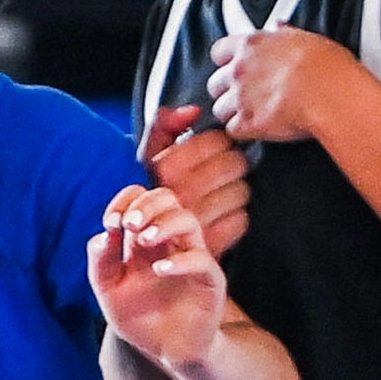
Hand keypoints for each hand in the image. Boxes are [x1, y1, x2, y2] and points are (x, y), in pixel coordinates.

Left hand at [91, 186, 232, 372]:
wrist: (167, 353)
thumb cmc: (140, 320)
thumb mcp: (109, 292)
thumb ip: (101, 263)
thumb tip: (104, 234)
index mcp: (145, 240)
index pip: (141, 199)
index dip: (125, 201)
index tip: (111, 221)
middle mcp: (171, 243)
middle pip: (168, 199)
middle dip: (146, 205)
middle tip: (129, 223)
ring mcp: (192, 258)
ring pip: (188, 220)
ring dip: (163, 223)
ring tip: (143, 241)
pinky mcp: (209, 281)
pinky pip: (201, 260)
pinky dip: (180, 261)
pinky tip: (160, 271)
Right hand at [141, 106, 250, 256]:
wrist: (139, 267)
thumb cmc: (145, 207)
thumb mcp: (145, 162)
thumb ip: (163, 128)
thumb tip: (192, 112)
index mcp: (164, 170)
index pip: (217, 141)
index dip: (222, 143)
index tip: (217, 150)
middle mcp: (180, 194)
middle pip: (235, 164)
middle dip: (234, 166)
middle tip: (226, 172)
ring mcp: (195, 221)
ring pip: (242, 191)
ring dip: (237, 192)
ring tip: (223, 196)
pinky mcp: (209, 247)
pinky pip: (240, 221)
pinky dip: (236, 220)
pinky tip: (223, 220)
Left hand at [207, 28, 363, 147]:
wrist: (329, 95)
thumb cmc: (325, 67)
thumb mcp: (306, 38)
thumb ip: (285, 34)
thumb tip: (279, 28)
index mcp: (252, 45)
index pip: (219, 51)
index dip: (225, 61)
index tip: (233, 66)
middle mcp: (240, 70)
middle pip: (215, 83)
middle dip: (226, 90)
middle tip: (243, 95)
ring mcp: (241, 98)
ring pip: (220, 109)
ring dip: (232, 113)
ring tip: (251, 115)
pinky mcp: (248, 124)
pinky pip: (232, 131)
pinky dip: (242, 133)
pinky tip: (255, 131)